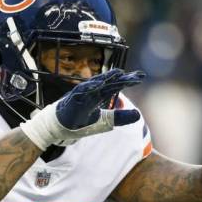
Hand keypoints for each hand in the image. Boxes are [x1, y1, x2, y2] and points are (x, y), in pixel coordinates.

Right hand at [20, 69, 144, 149]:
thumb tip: (138, 115)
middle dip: (123, 78)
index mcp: (100, 96)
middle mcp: (93, 92)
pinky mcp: (72, 100)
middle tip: (137, 75)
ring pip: (96, 84)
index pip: (117, 86)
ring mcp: (82, 95)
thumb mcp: (105, 121)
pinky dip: (89, 88)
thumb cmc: (81, 122)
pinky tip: (97, 84)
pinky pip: (80, 92)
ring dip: (107, 78)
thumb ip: (119, 117)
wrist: (60, 128)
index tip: (141, 77)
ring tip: (119, 73)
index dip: (128, 81)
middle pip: (110, 83)